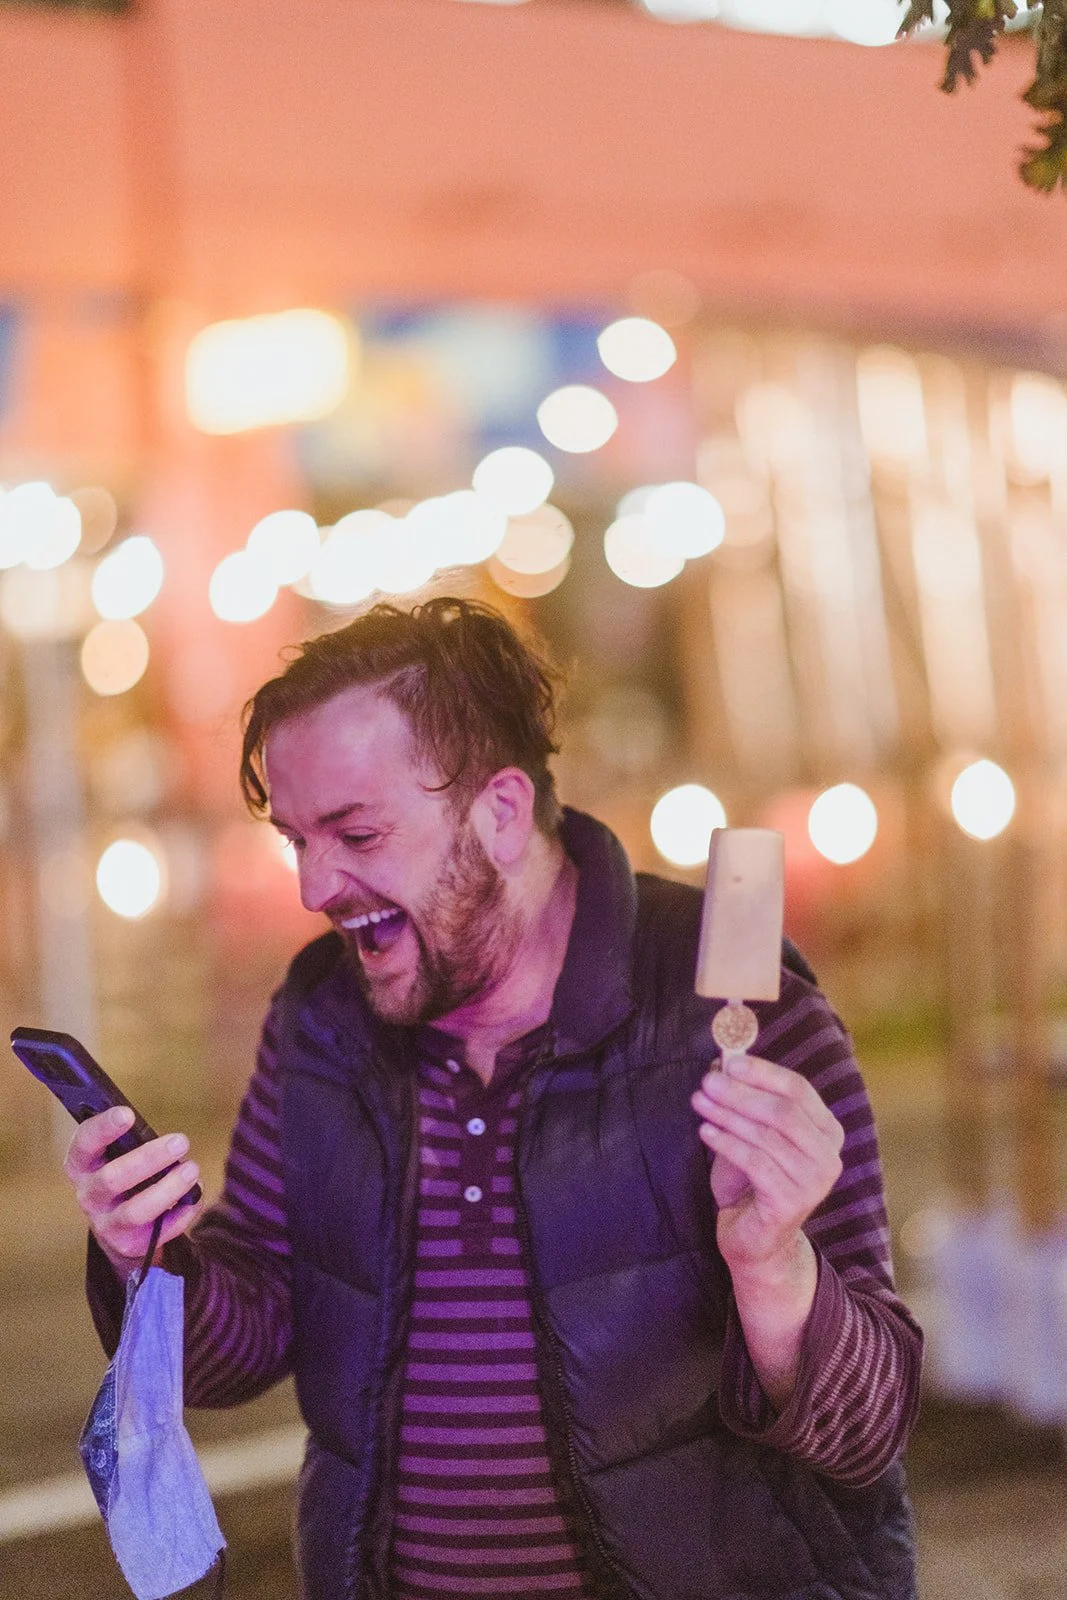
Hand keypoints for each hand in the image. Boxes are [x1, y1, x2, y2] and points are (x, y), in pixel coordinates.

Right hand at [64, 1106, 201, 1280]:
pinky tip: (196, 1195)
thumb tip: (164, 1135)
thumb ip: (131, 1141)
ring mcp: (107, 1223)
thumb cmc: (123, 1173)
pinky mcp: (129, 1244)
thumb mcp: (117, 1154)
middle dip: (149, 1158)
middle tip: (181, 1141)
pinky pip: (159, 1231)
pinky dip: (182, 1212)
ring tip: (192, 1169)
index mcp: (82, 1165)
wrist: (118, 1226)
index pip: (83, 1145)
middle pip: (112, 1179)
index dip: (102, 1129)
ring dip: (169, 1188)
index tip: (127, 1114)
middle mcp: (89, 1195)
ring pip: (136, 1210)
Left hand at [690, 1053, 843, 1276]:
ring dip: (728, 1115)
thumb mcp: (751, 1135)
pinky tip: (705, 1132)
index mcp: (827, 1131)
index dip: (763, 1073)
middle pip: (784, 1111)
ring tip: (699, 1103)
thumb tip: (722, 1063)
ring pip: (767, 1136)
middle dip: (741, 1093)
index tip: (729, 1061)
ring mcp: (814, 1182)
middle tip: (708, 1082)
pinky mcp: (792, 1202)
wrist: (755, 1239)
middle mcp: (829, 1155)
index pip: (799, 1089)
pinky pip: (756, 1163)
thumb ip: (745, 1103)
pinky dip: (727, 1143)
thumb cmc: (753, 1181)